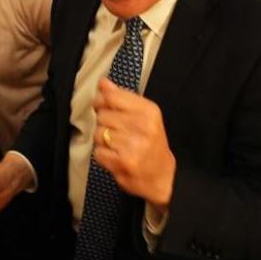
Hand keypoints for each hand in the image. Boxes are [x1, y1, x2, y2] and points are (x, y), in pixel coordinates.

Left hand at [92, 78, 175, 208]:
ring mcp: (133, 145)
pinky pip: (98, 152)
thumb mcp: (144, 116)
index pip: (111, 96)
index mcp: (149, 111)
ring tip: (118, 145)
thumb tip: (103, 83)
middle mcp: (143, 126)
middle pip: (102, 115)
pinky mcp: (123, 162)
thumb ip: (121, 98)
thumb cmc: (151, 143)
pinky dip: (103, 155)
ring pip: (98, 133)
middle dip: (105, 123)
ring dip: (103, 141)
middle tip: (118, 132)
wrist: (162, 176)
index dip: (101, 101)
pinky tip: (116, 156)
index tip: (104, 106)